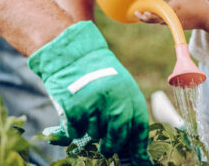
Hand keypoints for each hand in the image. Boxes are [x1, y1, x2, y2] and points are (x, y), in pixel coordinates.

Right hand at [28, 21, 151, 163]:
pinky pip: (76, 131)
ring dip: (90, 131)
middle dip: (111, 145)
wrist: (70, 53)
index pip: (138, 128)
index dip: (137, 147)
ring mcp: (94, 103)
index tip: (137, 159)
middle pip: (118, 137)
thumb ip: (125, 112)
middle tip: (106, 147)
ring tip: (86, 115)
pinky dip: (74, 129)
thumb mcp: (117, 86)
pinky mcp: (75, 107)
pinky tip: (73, 115)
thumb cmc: (95, 72)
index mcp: (129, 93)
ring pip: (95, 134)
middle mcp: (114, 99)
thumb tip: (134, 149)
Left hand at [136, 0, 208, 30]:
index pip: (160, 11)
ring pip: (157, 22)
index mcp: (175, 7)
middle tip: (136, 13)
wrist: (207, 17)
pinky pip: (162, 23)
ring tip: (139, 15)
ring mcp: (173, 22)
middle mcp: (172, 16)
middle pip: (156, 19)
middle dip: (145, 18)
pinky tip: (147, 17)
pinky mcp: (174, 25)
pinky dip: (155, 20)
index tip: (143, 11)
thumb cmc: (198, 1)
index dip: (151, 12)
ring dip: (148, 20)